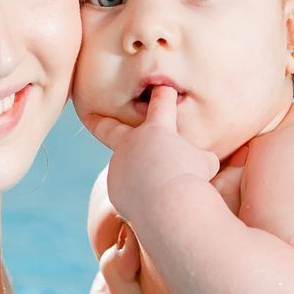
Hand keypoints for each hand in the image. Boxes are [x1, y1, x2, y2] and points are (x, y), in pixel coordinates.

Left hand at [86, 86, 219, 222]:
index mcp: (155, 130)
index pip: (161, 105)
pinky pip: (130, 190)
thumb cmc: (191, 178)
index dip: (163, 96)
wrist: (169, 205)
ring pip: (130, 168)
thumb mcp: (205, 162)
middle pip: (110, 128)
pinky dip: (141, 196)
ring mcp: (118, 165)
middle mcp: (130, 143)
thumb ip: (195, 157)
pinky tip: (153, 203)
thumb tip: (197, 162)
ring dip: (142, 175)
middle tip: (88, 116)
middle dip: (98, 121)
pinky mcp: (114, 188)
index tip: (164, 89)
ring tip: (160, 188)